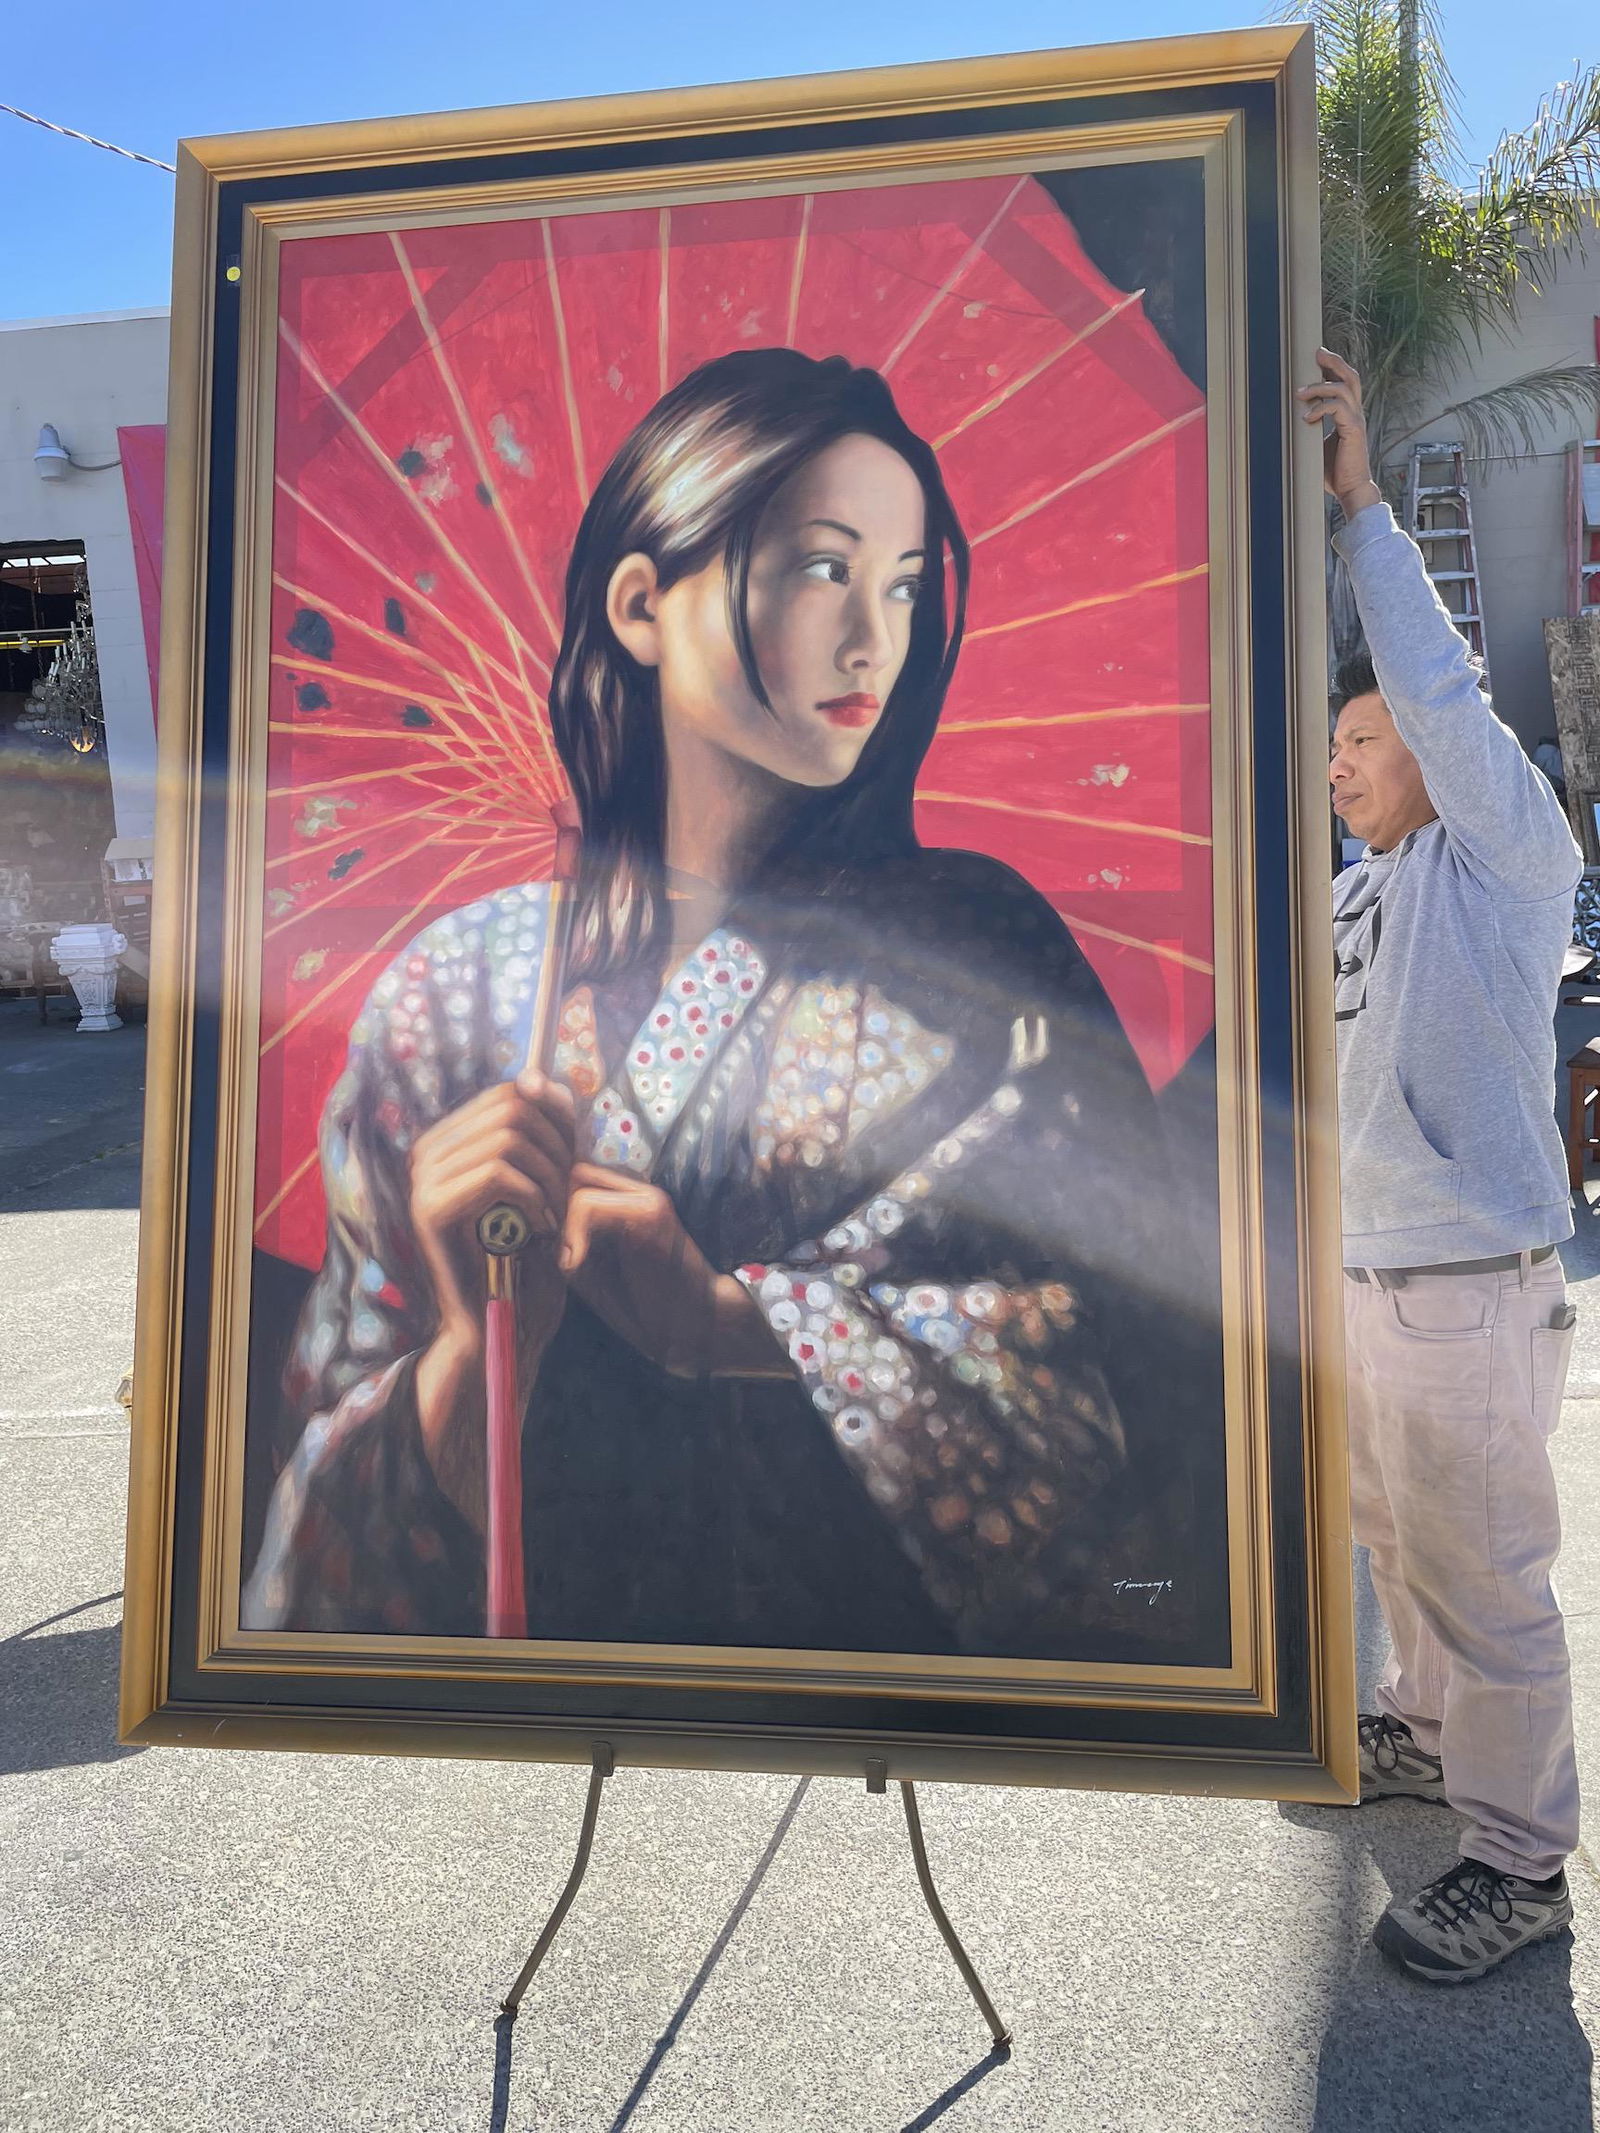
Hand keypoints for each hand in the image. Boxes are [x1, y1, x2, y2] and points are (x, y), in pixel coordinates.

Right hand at [408, 1070, 574, 1515]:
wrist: (503, 1328)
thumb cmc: (527, 1258)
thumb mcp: (542, 1183)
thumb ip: (541, 1131)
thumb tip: (542, 1076)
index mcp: (450, 1140)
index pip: (513, 1092)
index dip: (556, 1118)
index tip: (573, 1162)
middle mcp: (427, 1152)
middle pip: (513, 1108)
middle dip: (556, 1147)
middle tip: (566, 1195)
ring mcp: (422, 1178)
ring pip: (509, 1138)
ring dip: (548, 1177)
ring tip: (555, 1216)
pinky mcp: (429, 1209)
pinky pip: (497, 1173)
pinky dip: (532, 1199)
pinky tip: (540, 1229)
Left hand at [560, 1165, 784, 1377]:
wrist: (698, 1327)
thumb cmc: (645, 1305)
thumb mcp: (593, 1268)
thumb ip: (568, 1238)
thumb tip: (531, 1218)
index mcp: (629, 1199)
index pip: (576, 1179)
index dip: (554, 1207)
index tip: (549, 1246)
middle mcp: (639, 1188)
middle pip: (572, 1174)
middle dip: (554, 1210)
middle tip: (553, 1251)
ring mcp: (647, 1196)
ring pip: (575, 1186)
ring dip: (561, 1225)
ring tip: (570, 1262)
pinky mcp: (650, 1211)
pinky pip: (586, 1205)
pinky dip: (572, 1235)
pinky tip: (577, 1265)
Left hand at [1297, 349, 1380, 516]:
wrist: (1351, 490)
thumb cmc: (1335, 473)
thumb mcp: (1317, 447)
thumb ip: (1310, 432)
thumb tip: (1289, 426)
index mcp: (1348, 415)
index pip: (1344, 383)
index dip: (1332, 369)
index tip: (1317, 360)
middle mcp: (1355, 413)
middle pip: (1351, 376)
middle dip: (1334, 362)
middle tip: (1317, 353)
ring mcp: (1356, 420)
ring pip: (1343, 388)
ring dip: (1319, 387)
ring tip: (1300, 394)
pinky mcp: (1353, 430)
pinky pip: (1338, 408)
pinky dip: (1320, 408)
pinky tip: (1307, 418)